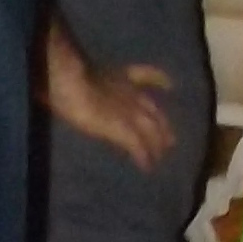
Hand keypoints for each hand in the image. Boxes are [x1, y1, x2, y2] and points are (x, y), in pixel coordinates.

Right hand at [49, 47, 173, 172]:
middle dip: (162, 123)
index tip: (171, 85)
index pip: (146, 75)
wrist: (72, 85)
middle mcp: (130, 93)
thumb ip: (94, 85)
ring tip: (162, 156)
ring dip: (156, 142)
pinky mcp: (123, 128)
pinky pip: (137, 145)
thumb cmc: (71, 79)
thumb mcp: (84, 78)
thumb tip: (87, 87)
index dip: (160, 79)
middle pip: (152, 109)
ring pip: (150, 128)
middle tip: (170, 139)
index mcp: (120, 77)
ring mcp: (129, 111)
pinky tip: (147, 166)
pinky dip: (143, 155)